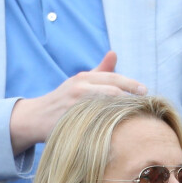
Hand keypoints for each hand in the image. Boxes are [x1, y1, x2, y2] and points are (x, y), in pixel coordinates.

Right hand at [9, 51, 147, 154]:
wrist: (36, 117)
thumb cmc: (65, 100)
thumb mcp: (81, 81)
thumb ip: (100, 71)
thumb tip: (114, 54)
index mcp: (84, 78)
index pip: (112, 78)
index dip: (130, 83)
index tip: (145, 90)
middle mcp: (80, 88)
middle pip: (111, 90)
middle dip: (130, 95)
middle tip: (145, 102)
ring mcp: (76, 105)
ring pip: (105, 105)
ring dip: (122, 110)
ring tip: (137, 115)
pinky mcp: (72, 120)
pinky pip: (95, 122)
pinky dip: (109, 124)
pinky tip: (121, 129)